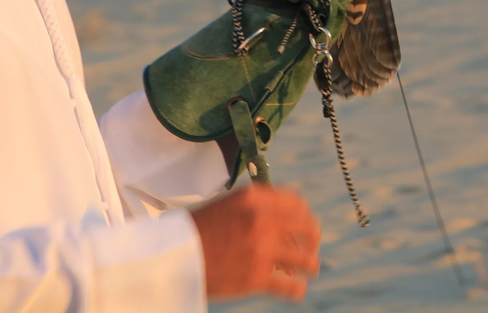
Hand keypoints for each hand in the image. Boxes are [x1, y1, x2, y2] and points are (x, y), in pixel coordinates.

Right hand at [190, 184, 320, 301]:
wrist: (175, 256)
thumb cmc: (200, 230)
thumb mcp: (229, 204)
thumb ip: (258, 204)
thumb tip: (286, 211)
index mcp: (255, 198)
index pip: (296, 203)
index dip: (305, 215)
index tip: (306, 223)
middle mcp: (262, 220)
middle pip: (306, 228)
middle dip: (313, 239)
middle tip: (312, 247)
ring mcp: (262, 248)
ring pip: (304, 257)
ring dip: (310, 264)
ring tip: (311, 268)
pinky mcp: (257, 277)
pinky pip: (290, 285)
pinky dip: (297, 289)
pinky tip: (297, 289)